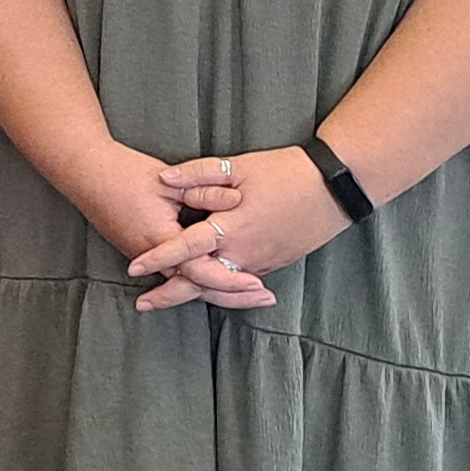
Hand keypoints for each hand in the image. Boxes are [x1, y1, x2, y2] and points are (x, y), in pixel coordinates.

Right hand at [49, 138, 269, 312]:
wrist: (84, 173)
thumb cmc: (124, 174)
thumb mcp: (170, 181)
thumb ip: (205, 191)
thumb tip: (238, 200)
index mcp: (161, 240)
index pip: (202, 272)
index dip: (232, 280)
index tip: (258, 283)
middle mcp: (153, 257)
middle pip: (197, 288)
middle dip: (232, 296)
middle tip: (264, 298)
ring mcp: (145, 257)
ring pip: (186, 284)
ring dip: (218, 290)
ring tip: (247, 293)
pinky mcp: (143, 252)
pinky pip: (176, 274)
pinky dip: (200, 280)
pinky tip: (218, 279)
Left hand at [129, 146, 348, 309]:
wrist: (335, 188)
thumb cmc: (286, 172)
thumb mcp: (239, 166)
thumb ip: (198, 174)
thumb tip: (162, 179)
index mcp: (232, 227)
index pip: (186, 247)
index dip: (158, 256)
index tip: (134, 267)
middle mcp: (244, 252)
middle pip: (200, 281)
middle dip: (170, 294)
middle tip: (142, 303)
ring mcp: (261, 262)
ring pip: (220, 286)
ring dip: (193, 294)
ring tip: (165, 299)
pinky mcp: (273, 264)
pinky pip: (239, 282)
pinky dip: (219, 289)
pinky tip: (203, 290)